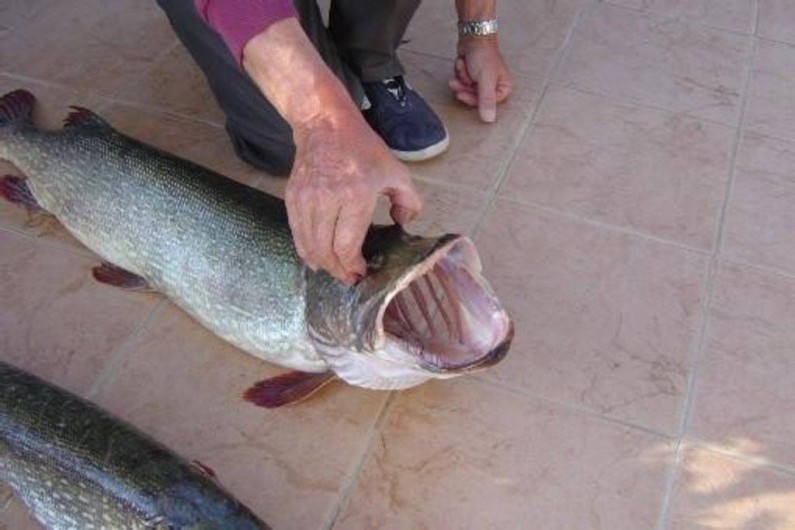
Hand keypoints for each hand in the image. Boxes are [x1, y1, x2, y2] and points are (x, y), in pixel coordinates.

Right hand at [242, 19, 421, 284]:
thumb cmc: (363, 149)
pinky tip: (316, 257)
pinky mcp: (292, 197)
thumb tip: (404, 224)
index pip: (347, 245)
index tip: (361, 272)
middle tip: (349, 278)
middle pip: (326, 250)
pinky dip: (306, 250)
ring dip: (322, 263)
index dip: (352, 266)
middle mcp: (327, 199)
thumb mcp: (396, 171)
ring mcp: (306, 199)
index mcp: (356, 195)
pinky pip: (296, 233)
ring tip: (335, 269)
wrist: (324, 124)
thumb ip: (409, 200)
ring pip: (309, 246)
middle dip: (338, 270)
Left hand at [449, 35, 512, 121]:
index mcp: (504, 88)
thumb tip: (489, 120)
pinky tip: (462, 64)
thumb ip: (486, 100)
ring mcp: (481, 82)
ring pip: (466, 91)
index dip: (472, 99)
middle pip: (474, 99)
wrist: (472, 36)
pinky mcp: (471, 77)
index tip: (464, 92)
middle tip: (460, 79)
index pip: (485, 105)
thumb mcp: (486, 79)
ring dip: (461, 78)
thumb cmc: (483, 54)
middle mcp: (494, 87)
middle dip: (464, 87)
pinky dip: (459, 73)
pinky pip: (461, 83)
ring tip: (463, 66)